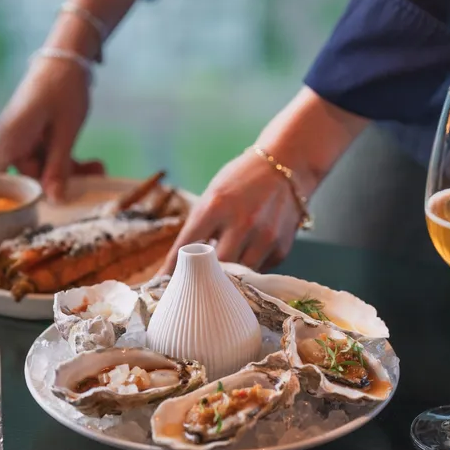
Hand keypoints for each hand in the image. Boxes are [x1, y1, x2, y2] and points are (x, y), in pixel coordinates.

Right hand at [0, 58, 99, 200]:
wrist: (68, 56)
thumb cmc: (63, 88)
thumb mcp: (66, 131)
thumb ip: (59, 166)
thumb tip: (55, 201)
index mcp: (11, 139)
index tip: (20, 217)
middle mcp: (12, 140)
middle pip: (27, 177)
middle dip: (56, 185)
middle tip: (87, 189)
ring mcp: (25, 137)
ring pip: (43, 168)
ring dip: (69, 173)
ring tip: (99, 170)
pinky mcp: (38, 134)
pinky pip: (49, 155)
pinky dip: (69, 161)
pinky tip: (94, 163)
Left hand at [159, 149, 318, 273]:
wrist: (287, 166)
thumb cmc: (241, 180)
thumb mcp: (214, 194)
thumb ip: (200, 226)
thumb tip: (181, 263)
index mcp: (216, 206)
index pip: (186, 246)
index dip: (172, 268)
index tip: (162, 282)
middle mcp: (241, 222)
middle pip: (214, 268)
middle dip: (202, 276)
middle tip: (193, 283)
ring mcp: (264, 237)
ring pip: (239, 276)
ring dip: (228, 278)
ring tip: (220, 277)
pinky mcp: (281, 248)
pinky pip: (259, 271)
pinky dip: (249, 268)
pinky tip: (247, 257)